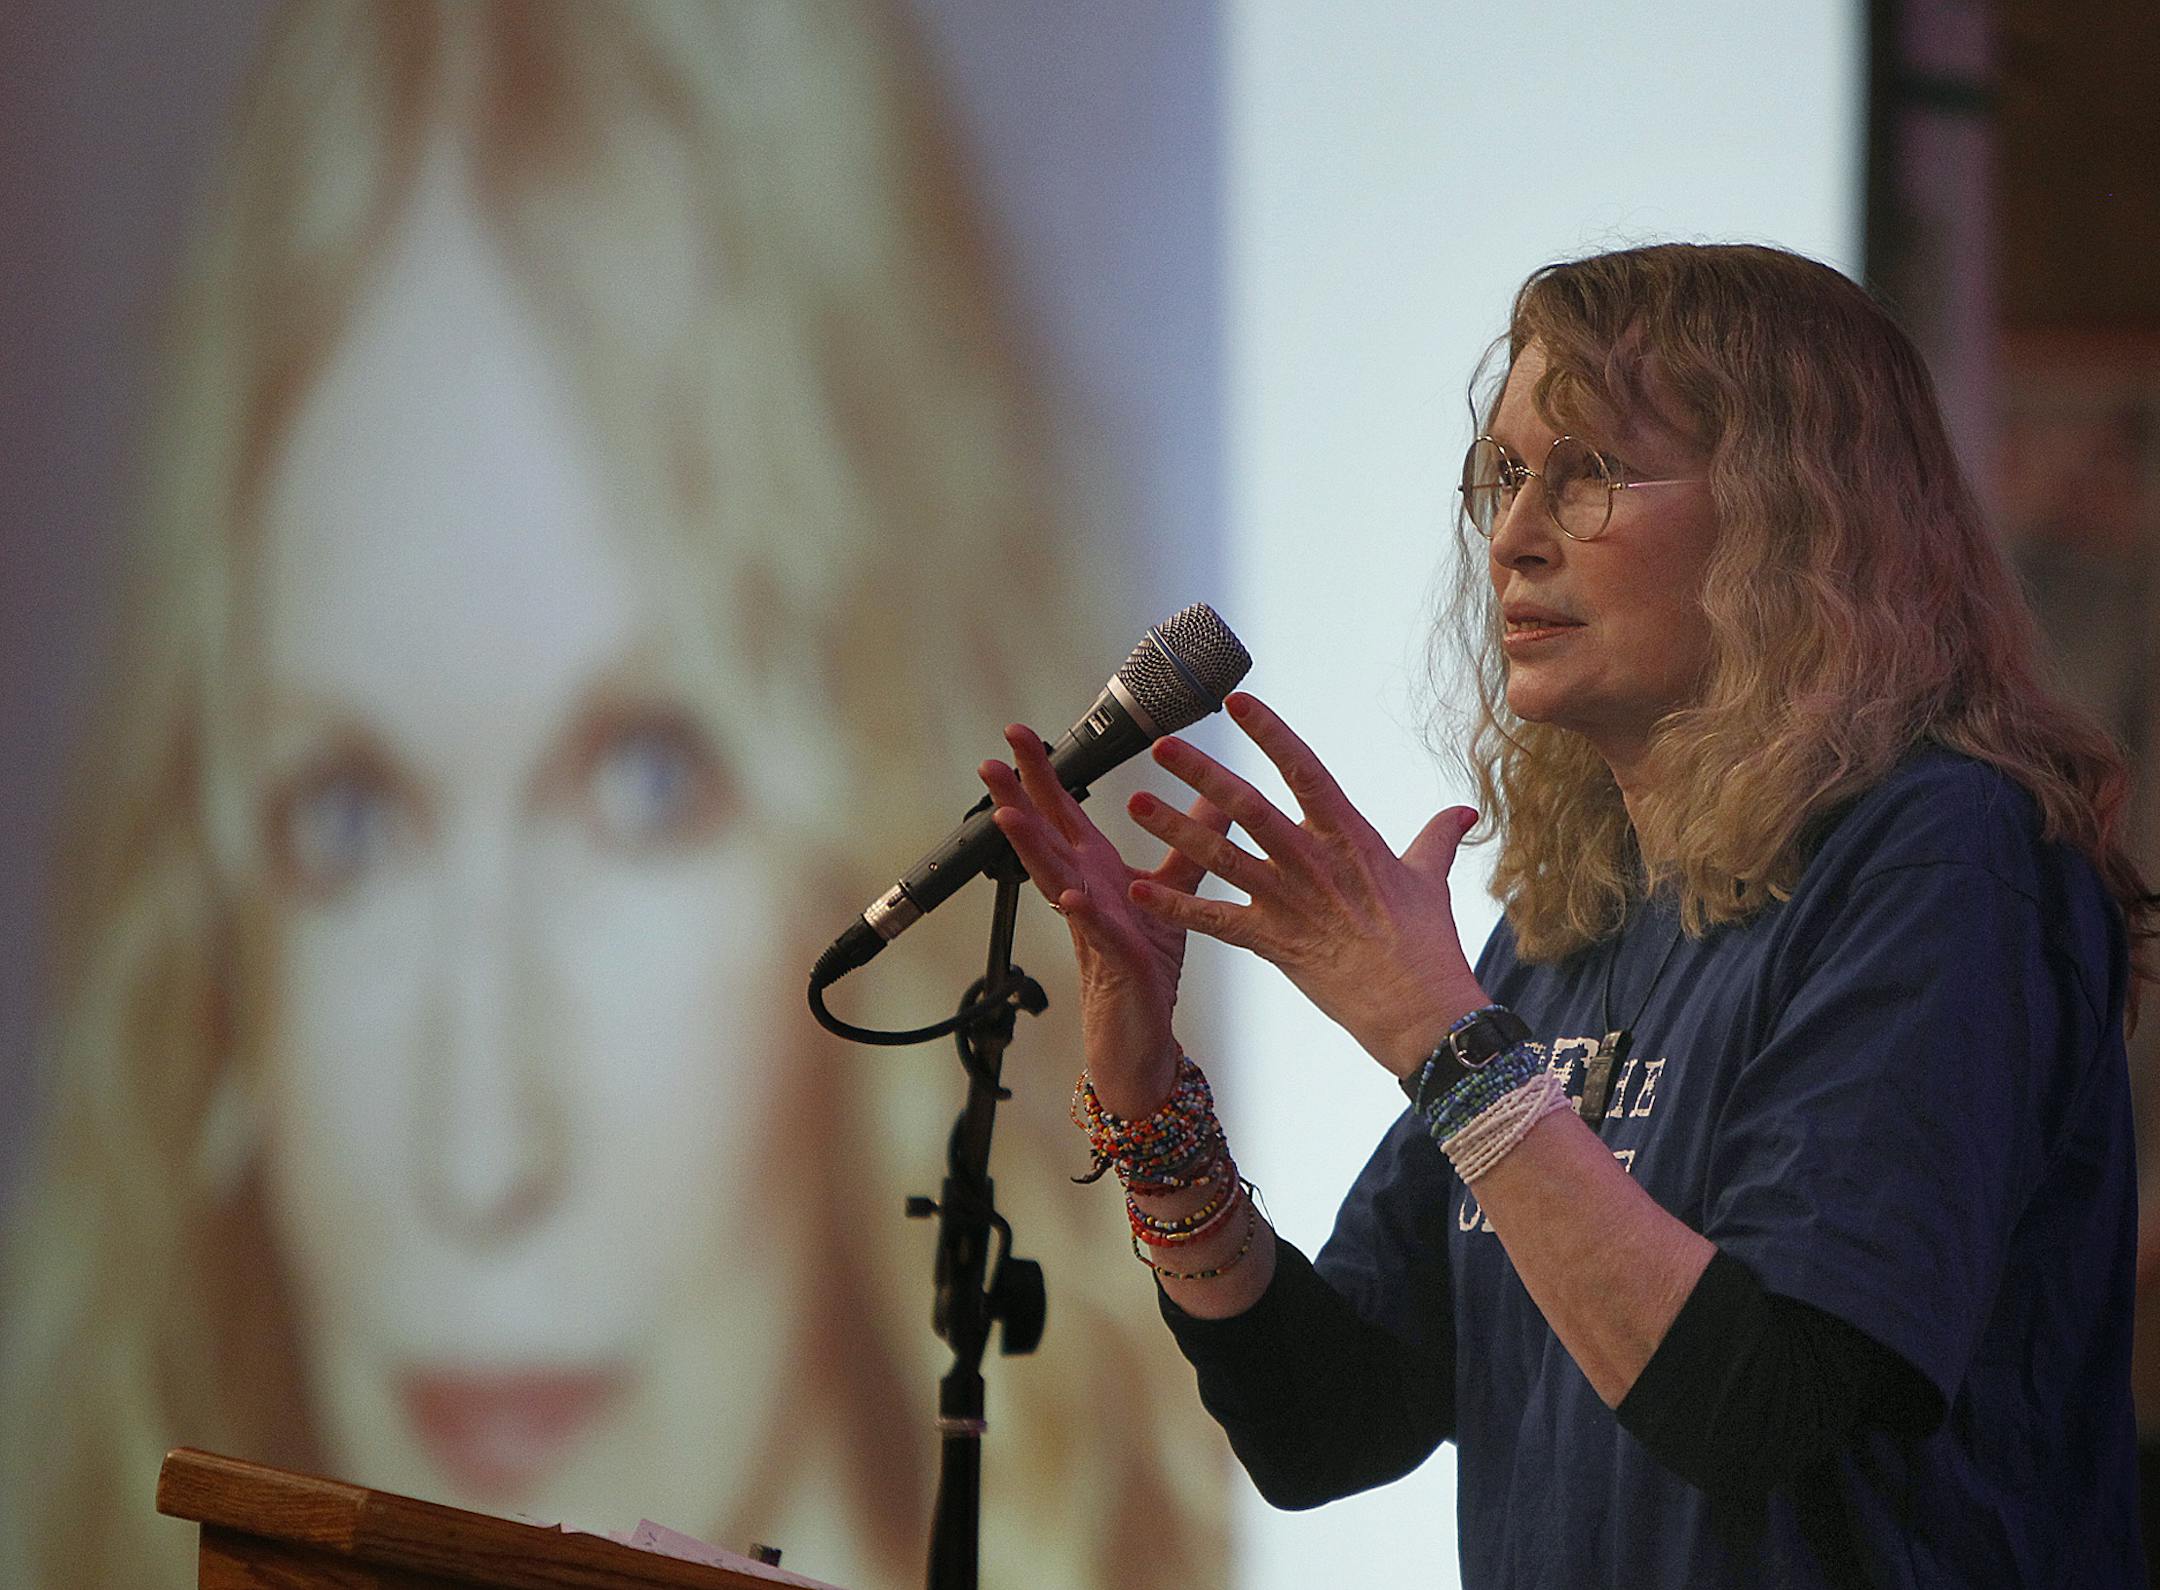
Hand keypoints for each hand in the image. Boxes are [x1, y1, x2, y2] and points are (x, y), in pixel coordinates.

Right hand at [978, 725, 1232, 1117]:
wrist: (1143, 1035)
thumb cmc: (1149, 964)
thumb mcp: (1173, 891)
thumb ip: (1190, 841)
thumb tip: (1217, 791)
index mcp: (1097, 870)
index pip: (1063, 812)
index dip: (1041, 773)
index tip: (1017, 733)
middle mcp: (1087, 890)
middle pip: (1045, 836)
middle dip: (1018, 797)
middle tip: (991, 761)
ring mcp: (1094, 924)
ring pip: (1055, 878)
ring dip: (1031, 848)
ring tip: (1007, 818)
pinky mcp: (1115, 960)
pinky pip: (1096, 932)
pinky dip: (1081, 913)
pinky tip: (1069, 895)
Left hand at [1127, 692, 1488, 1077]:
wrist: (1419, 1011)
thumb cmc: (1427, 946)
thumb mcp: (1429, 880)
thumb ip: (1436, 838)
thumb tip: (1463, 812)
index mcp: (1349, 837)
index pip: (1304, 770)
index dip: (1270, 734)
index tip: (1237, 702)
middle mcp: (1312, 862)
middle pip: (1247, 807)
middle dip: (1202, 774)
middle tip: (1160, 746)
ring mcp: (1288, 902)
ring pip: (1221, 856)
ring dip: (1174, 830)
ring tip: (1134, 803)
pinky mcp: (1272, 943)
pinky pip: (1214, 920)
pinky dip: (1175, 906)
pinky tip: (1138, 890)